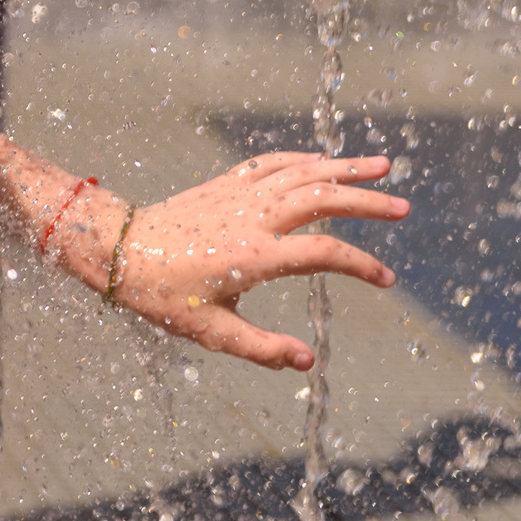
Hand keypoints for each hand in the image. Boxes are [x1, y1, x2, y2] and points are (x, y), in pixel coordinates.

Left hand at [105, 153, 404, 369]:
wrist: (115, 249)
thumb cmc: (160, 294)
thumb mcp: (210, 331)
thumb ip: (262, 347)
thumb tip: (309, 362)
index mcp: (254, 254)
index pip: (324, 253)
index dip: (361, 264)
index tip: (386, 280)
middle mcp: (251, 217)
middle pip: (322, 198)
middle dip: (366, 200)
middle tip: (404, 207)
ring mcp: (237, 195)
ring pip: (300, 172)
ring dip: (343, 167)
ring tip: (382, 165)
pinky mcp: (222, 184)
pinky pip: (269, 164)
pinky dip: (300, 159)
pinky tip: (323, 160)